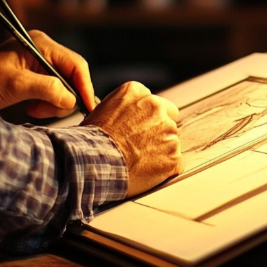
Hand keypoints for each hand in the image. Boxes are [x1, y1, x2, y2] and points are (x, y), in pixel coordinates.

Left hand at [0, 31, 94, 116]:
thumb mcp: (16, 85)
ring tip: (33, 108)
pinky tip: (30, 106)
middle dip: (63, 98)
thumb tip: (71, 100)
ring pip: (63, 87)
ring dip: (52, 103)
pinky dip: (46, 103)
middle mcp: (44, 50)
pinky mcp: (35, 75)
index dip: (85, 87)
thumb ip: (48, 89)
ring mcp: (40, 63)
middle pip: (72, 77)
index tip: (88, 106)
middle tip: (45, 110)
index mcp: (41, 44)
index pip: (76, 64)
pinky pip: (52, 91)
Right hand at [83, 82, 182, 196]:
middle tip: (142, 145)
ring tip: (137, 162)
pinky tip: (146, 173)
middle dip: (158, 130)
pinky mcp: (173, 156)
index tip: (138, 128)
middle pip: (168, 117)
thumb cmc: (91, 141)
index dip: (146, 117)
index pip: (152, 101)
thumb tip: (121, 119)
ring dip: (160, 151)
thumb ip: (120, 109)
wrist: (94, 162)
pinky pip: (175, 164)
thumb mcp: (100, 111)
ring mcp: (168, 132)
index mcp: (137, 92)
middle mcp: (156, 107)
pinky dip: (164, 170)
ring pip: (171, 141)